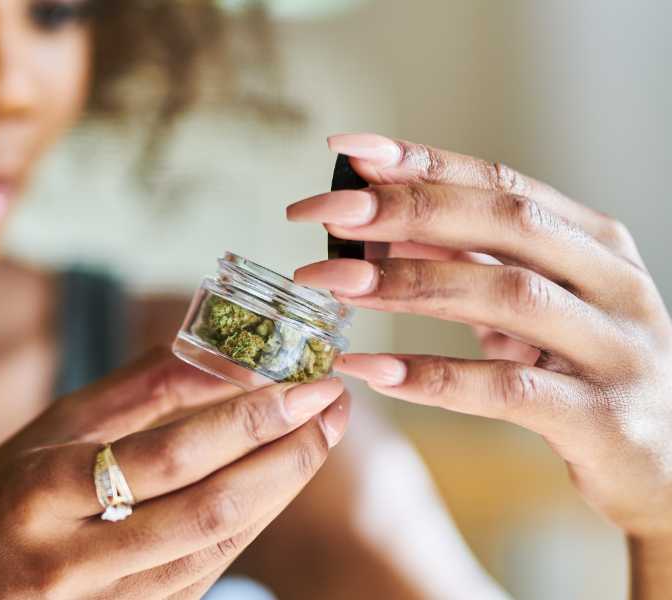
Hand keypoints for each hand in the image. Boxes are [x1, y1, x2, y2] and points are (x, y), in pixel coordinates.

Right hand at [0, 349, 349, 599]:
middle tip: (333, 405)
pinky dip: (252, 521)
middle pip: (207, 508)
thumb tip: (211, 341)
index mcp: (42, 495)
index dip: (243, 419)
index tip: (301, 382)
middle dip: (286, 455)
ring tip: (322, 436)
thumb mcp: (44, 433)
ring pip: (218, 546)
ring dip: (281, 489)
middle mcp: (75, 560)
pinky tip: (279, 481)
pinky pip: (209, 570)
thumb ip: (130, 390)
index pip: (164, 456)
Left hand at [287, 133, 671, 572]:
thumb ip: (473, 261)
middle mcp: (613, 281)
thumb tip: (387, 223)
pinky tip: (370, 370)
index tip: (349, 147)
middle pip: (505, 222)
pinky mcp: (602, 415)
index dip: (422, 161)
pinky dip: (433, 376)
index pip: (500, 182)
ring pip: (506, 294)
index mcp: (595, 242)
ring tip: (333, 281)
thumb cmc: (586, 372)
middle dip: (407, 209)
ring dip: (409, 283)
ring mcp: (615, 347)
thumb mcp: (536, 305)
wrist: (669, 467)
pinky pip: (507, 388)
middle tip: (326, 208)